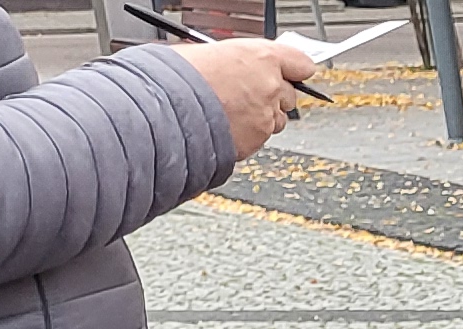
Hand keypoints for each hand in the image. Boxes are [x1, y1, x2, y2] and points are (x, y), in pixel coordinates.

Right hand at [176, 38, 317, 158]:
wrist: (162, 112)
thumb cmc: (174, 78)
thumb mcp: (202, 53)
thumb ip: (231, 60)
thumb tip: (232, 65)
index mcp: (261, 58)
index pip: (300, 63)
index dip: (293, 69)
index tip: (288, 72)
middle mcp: (270, 87)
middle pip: (288, 94)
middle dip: (272, 95)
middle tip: (245, 94)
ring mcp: (265, 117)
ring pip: (276, 120)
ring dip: (260, 117)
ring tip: (229, 113)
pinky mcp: (256, 142)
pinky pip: (259, 138)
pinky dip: (246, 135)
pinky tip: (222, 127)